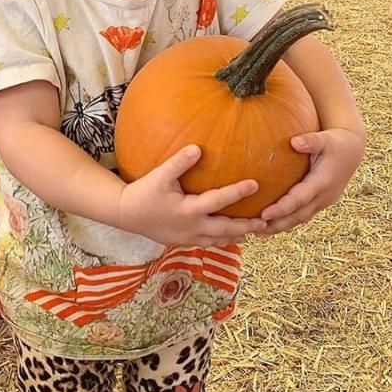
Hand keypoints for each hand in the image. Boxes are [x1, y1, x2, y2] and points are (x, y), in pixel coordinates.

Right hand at [119, 145, 266, 247]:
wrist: (125, 214)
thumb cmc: (143, 192)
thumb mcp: (160, 175)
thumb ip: (179, 162)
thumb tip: (198, 148)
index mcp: (189, 210)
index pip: (219, 201)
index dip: (238, 192)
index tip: (256, 184)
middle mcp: (192, 227)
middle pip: (225, 229)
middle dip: (246, 226)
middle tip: (266, 223)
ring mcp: (187, 238)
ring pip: (218, 240)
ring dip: (236, 236)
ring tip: (253, 233)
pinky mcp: (182, 242)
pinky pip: (206, 244)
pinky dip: (220, 241)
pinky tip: (228, 236)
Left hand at [257, 128, 365, 234]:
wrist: (352, 151)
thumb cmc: (335, 142)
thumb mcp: (325, 138)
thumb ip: (310, 141)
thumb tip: (294, 142)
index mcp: (323, 182)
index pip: (300, 199)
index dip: (282, 208)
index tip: (264, 214)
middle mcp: (324, 196)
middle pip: (298, 216)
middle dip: (278, 225)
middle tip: (255, 230)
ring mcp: (324, 202)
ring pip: (301, 219)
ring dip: (281, 227)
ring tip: (259, 233)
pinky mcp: (321, 203)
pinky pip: (303, 215)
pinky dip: (288, 221)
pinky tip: (271, 225)